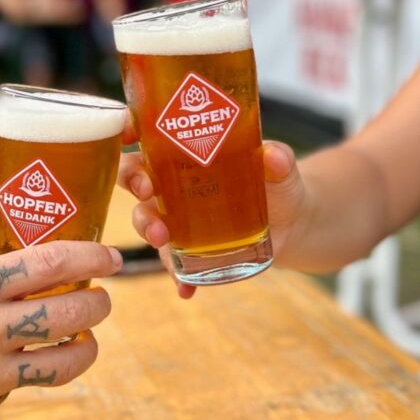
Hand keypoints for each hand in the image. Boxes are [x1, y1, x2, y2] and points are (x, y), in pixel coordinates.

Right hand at [0, 241, 121, 419]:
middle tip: (102, 299)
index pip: (50, 263)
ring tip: (87, 338)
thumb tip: (7, 257)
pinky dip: (33, 373)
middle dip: (99, 303)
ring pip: (64, 359)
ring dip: (87, 346)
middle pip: (71, 311)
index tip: (110, 258)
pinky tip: (26, 363)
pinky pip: (23, 386)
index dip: (90, 258)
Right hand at [118, 141, 307, 297]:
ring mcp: (177, 218)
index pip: (149, 136)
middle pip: (135, 177)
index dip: (129, 130)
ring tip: (162, 238)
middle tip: (147, 189)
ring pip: (146, 219)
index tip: (127, 134)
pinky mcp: (188, 248)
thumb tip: (274, 156)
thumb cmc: (276, 183)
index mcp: (186, 152)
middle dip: (133, 181)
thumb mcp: (279, 169)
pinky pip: (173, 262)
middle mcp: (173, 184)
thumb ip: (277, 160)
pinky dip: (177, 275)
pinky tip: (185, 289)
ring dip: (147, 228)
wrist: (292, 223)